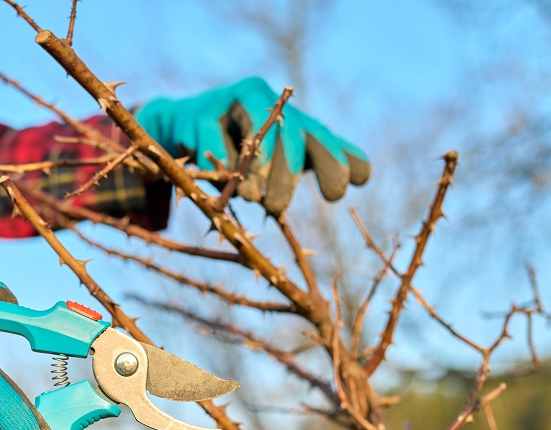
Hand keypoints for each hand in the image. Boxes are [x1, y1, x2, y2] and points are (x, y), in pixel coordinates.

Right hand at [136, 76, 369, 214]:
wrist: (186, 127)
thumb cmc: (244, 146)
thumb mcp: (284, 154)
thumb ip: (320, 161)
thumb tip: (363, 174)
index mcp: (291, 116)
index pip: (320, 137)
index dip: (334, 163)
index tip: (334, 194)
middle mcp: (265, 101)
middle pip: (289, 137)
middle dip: (287, 177)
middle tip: (277, 208)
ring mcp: (230, 102)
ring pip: (256, 134)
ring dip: (257, 171)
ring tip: (253, 199)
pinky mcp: (199, 114)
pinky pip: (215, 144)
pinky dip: (221, 166)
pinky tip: (223, 184)